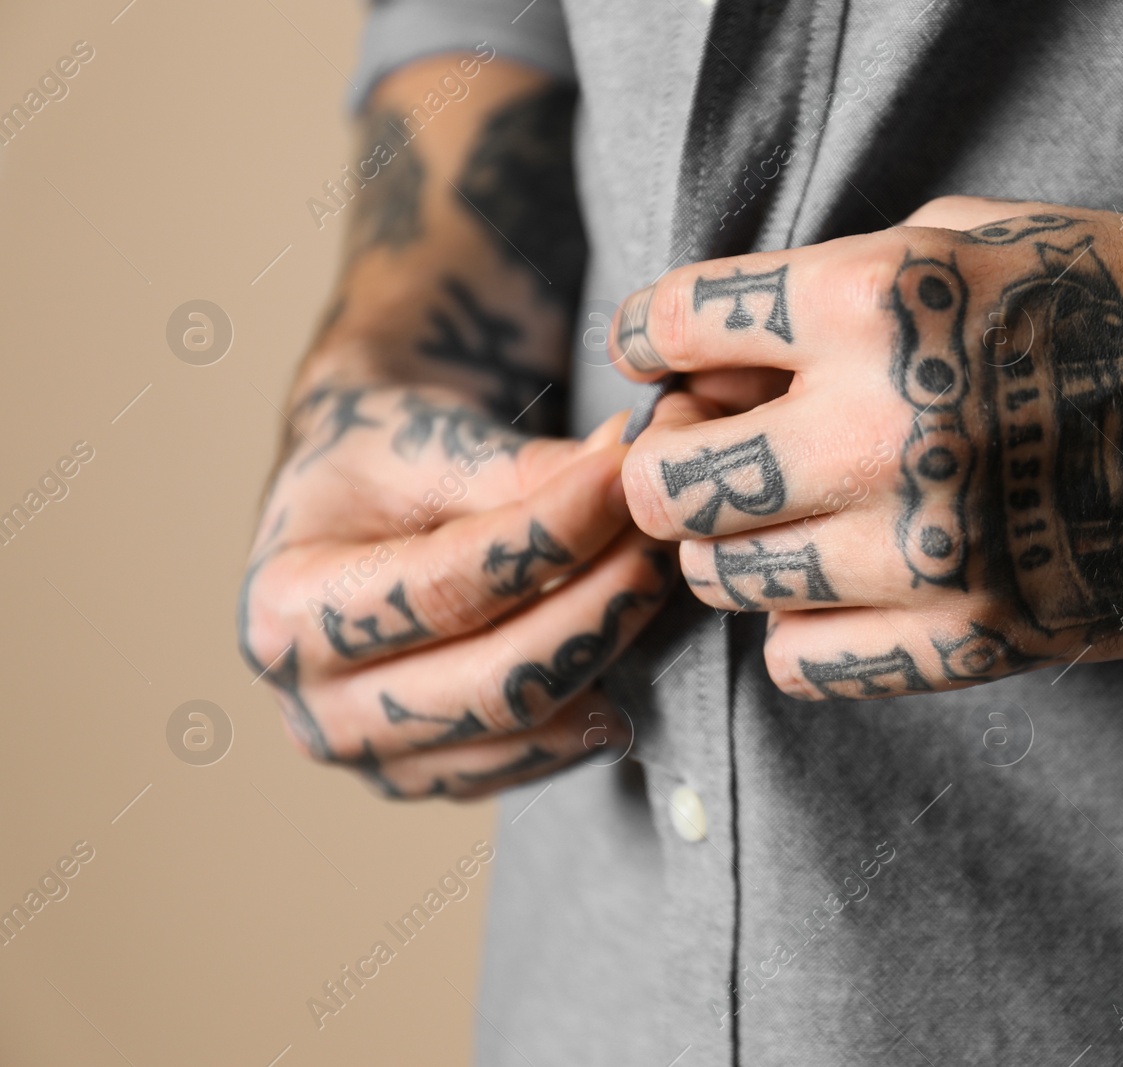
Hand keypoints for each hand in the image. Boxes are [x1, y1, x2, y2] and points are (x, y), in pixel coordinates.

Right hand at [238, 382, 674, 795]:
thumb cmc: (385, 467)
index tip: (625, 481)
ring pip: (527, 727)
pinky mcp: (432, 780)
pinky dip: (596, 697)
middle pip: (496, 680)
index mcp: (288, 608)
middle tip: (662, 537)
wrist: (354, 513)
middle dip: (599, 604)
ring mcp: (374, 760)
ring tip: (655, 573)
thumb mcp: (434, 445)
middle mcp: (317, 705)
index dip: (551, 537)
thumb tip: (634, 468)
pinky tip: (629, 636)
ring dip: (610, 648)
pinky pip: (536, 759)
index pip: (449, 589)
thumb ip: (530, 470)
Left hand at [611, 196, 1122, 697]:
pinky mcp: (979, 639)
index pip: (674, 325)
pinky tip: (850, 590)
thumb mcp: (976, 239)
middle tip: (715, 462)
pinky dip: (804, 629)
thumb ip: (834, 289)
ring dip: (739, 551)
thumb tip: (713, 361)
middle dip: (671, 469)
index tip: (668, 364)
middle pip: (668, 482)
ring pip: (726, 580)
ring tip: (799, 523)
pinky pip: (802, 663)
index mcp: (882, 299)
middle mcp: (888, 426)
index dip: (652, 343)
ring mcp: (932, 547)